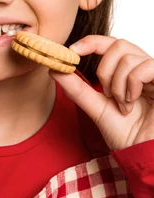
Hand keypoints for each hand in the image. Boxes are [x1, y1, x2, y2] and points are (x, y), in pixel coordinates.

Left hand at [48, 35, 153, 150]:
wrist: (144, 155)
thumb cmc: (127, 135)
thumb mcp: (96, 108)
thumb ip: (77, 88)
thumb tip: (54, 69)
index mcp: (128, 71)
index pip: (110, 43)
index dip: (91, 42)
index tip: (72, 51)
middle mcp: (143, 68)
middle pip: (118, 44)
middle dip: (105, 69)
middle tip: (106, 93)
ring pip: (128, 56)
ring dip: (118, 84)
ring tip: (123, 105)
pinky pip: (146, 66)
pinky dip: (133, 84)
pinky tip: (132, 102)